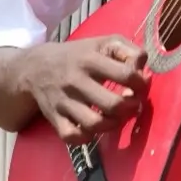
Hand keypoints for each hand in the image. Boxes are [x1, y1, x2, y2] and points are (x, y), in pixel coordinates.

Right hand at [18, 36, 149, 144]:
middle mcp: (76, 81)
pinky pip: (71, 137)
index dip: (141, 83)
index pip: (126, 75)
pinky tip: (94, 128)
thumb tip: (143, 69)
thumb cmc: (80, 54)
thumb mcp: (105, 43)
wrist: (36, 67)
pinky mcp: (54, 118)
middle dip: (131, 107)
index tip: (141, 85)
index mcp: (91, 60)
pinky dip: (87, 137)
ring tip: (118, 117)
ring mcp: (64, 102)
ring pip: (94, 124)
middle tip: (133, 104)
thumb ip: (129, 51)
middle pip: (113, 104)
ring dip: (113, 125)